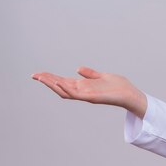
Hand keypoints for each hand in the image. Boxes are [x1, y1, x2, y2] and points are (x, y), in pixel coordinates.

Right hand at [32, 67, 147, 117]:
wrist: (130, 94)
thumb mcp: (102, 76)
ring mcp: (86, 95)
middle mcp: (82, 91)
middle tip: (34, 75)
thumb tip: (78, 68)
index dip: (51, 78)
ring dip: (53, 85)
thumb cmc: (118, 86)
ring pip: (65, 91)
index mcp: (83, 86)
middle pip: (60, 86)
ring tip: (42, 77)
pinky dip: (67, 89)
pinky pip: (76, 94)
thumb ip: (90, 73)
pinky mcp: (92, 98)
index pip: (63, 81)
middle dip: (47, 81)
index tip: (39, 73)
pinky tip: (59, 81)